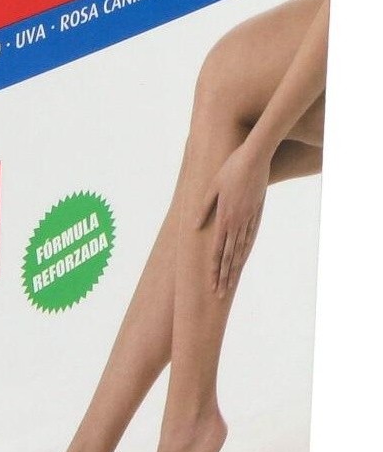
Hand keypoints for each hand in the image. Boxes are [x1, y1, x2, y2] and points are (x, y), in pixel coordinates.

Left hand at [195, 142, 269, 295]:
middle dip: (223, 276)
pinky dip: (245, 250)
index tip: (211, 285)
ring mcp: (248, 218)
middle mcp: (237, 222)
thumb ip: (203, 208)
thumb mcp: (212, 187)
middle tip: (219, 293)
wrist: (255, 157)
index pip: (217, 250)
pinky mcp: (256, 212)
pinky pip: (250, 236)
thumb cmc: (230, 169)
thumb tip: (194, 227)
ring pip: (240, 249)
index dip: (214, 269)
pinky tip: (242, 260)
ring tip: (230, 283)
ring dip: (234, 268)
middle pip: (229, 256)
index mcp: (224, 217)